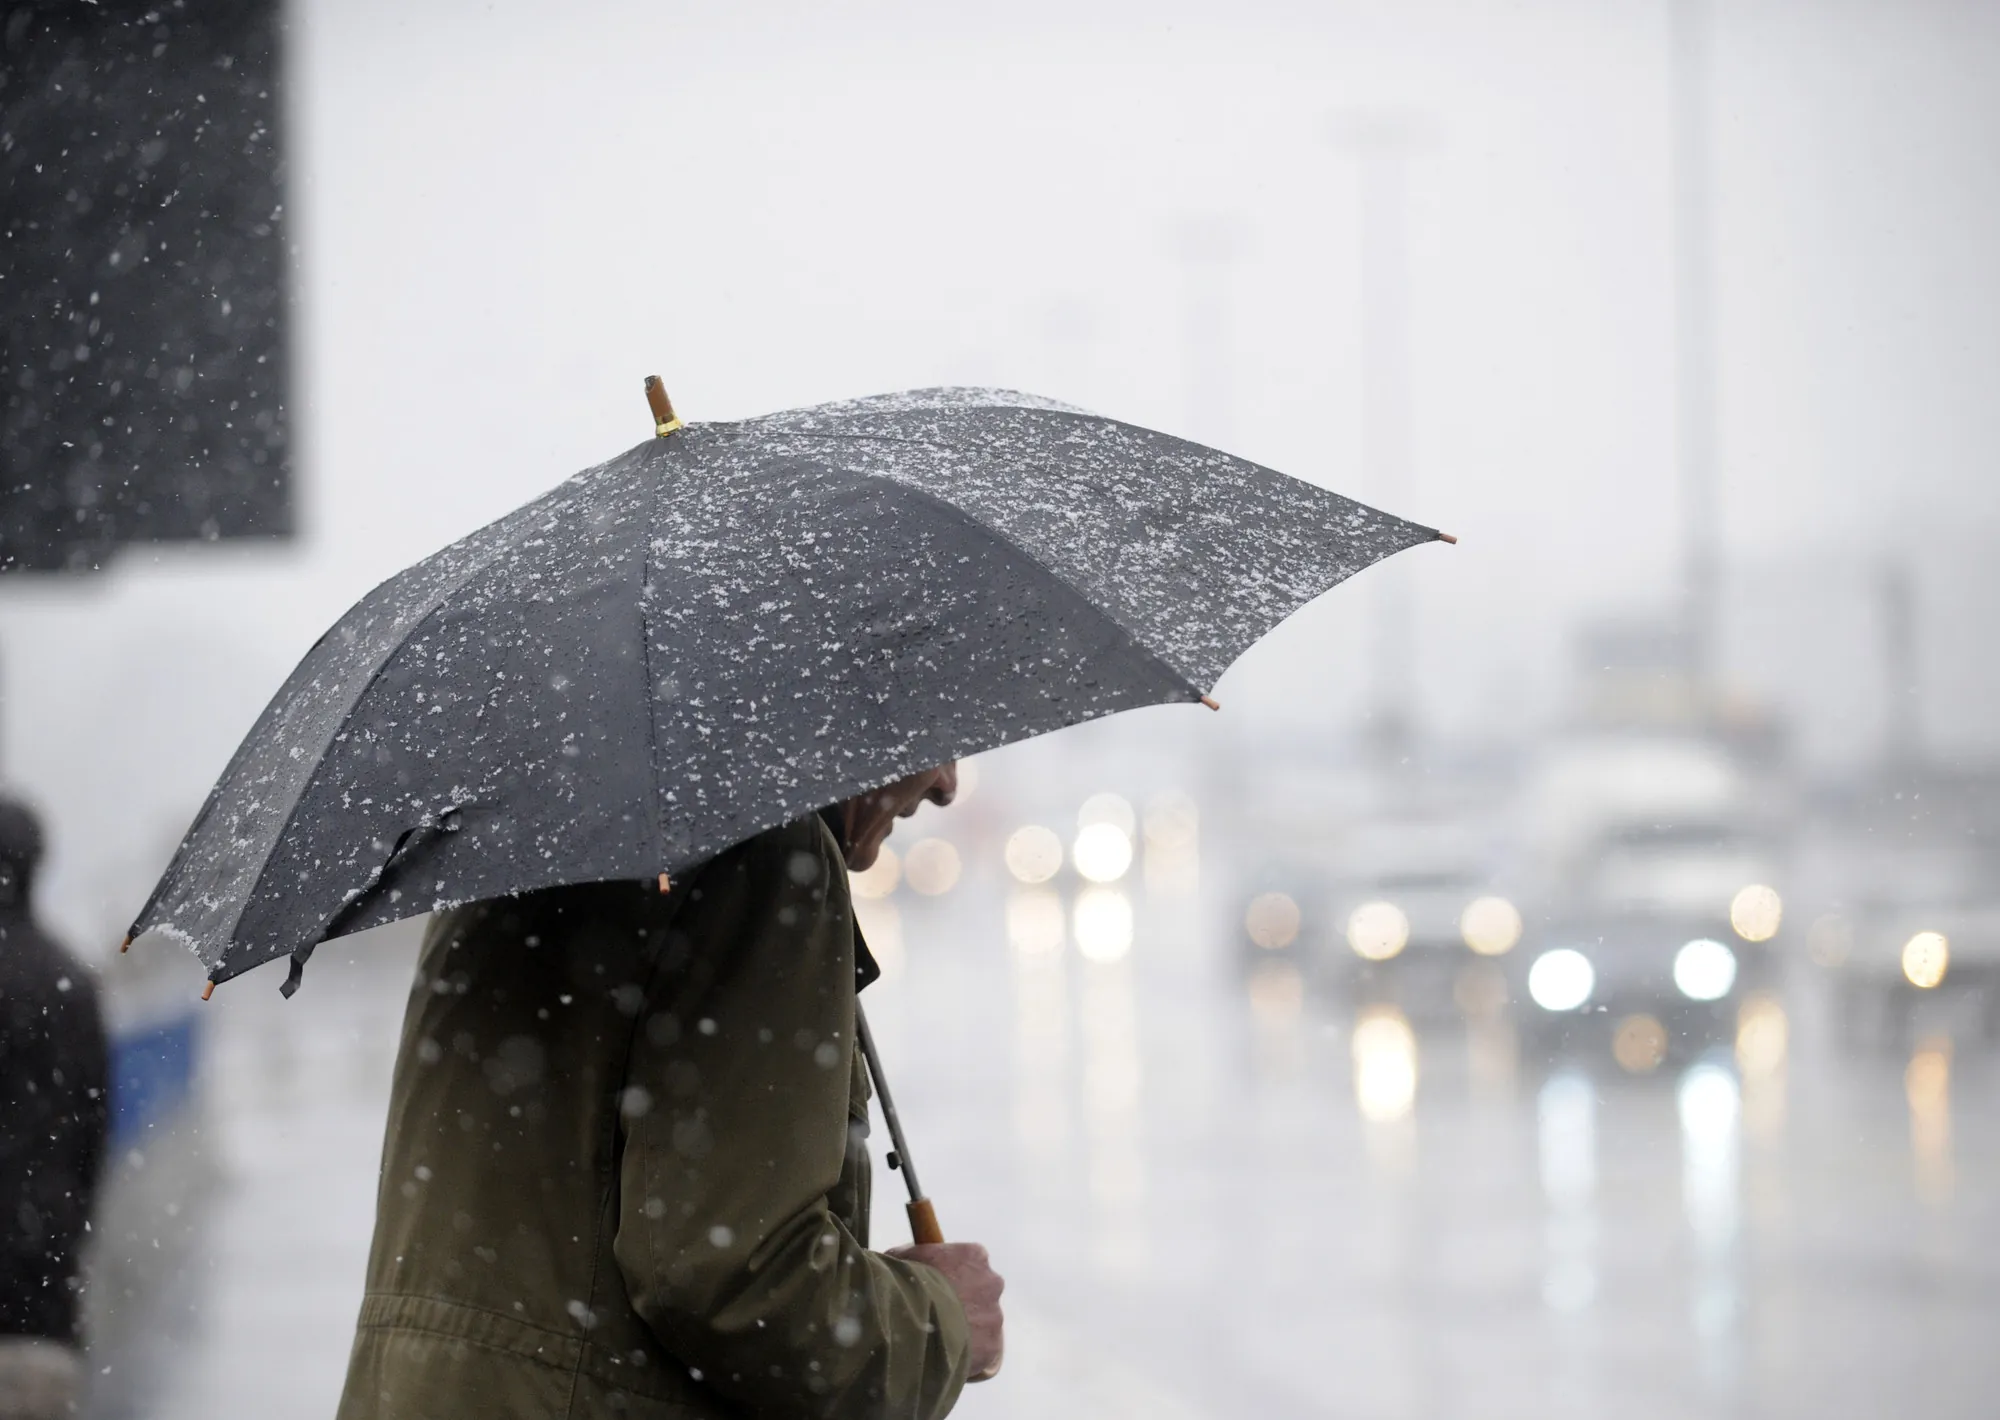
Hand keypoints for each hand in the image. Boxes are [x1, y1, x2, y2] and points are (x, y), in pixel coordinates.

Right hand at [887, 1241, 1004, 1380]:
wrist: (914, 1321)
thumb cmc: (907, 1283)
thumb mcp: (902, 1260)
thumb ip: (912, 1259)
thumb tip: (905, 1262)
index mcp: (974, 1256)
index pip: (970, 1261)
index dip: (952, 1275)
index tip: (938, 1285)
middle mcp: (992, 1283)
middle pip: (981, 1293)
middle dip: (964, 1303)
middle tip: (939, 1316)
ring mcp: (995, 1317)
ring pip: (983, 1325)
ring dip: (965, 1331)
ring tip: (938, 1342)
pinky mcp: (992, 1348)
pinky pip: (981, 1353)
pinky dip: (966, 1357)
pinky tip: (945, 1360)